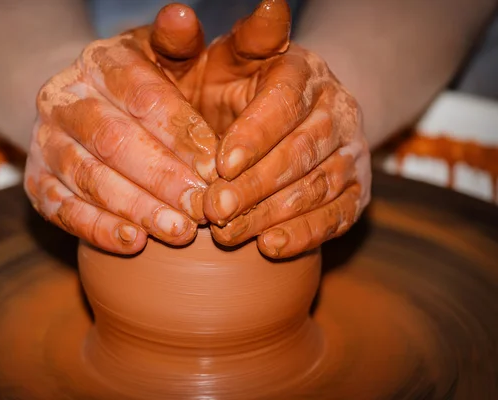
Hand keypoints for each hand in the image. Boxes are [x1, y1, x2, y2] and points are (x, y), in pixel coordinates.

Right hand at [24, 5, 218, 253]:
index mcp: (101, 61)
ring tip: (180, 231)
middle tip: (203, 207)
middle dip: (162, 177)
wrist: (89, 107)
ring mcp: (45, 141)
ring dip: (136, 208)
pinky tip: (133, 243)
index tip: (217, 165)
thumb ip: (181, 43)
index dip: (181, 133)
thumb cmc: (147, 86)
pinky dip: (96, 228)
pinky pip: (61, 208)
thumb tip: (183, 15)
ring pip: (88, 177)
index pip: (142, 96)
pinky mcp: (36, 181)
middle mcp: (65, 97)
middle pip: (113, 140)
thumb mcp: (168, 57)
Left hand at [200, 0, 371, 257]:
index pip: (282, 101)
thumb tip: (188, 12)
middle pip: (302, 149)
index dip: (254, 135)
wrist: (287, 116)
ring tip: (229, 234)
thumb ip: (192, 43)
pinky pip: (338, 214)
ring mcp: (350, 149)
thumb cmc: (233, 88)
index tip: (220, 165)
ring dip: (272, 214)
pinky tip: (271, 247)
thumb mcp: (210, 64)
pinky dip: (307, 233)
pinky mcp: (356, 188)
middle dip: (256, 184)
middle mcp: (334, 106)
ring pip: (319, 185)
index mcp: (298, 70)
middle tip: (214, 211)